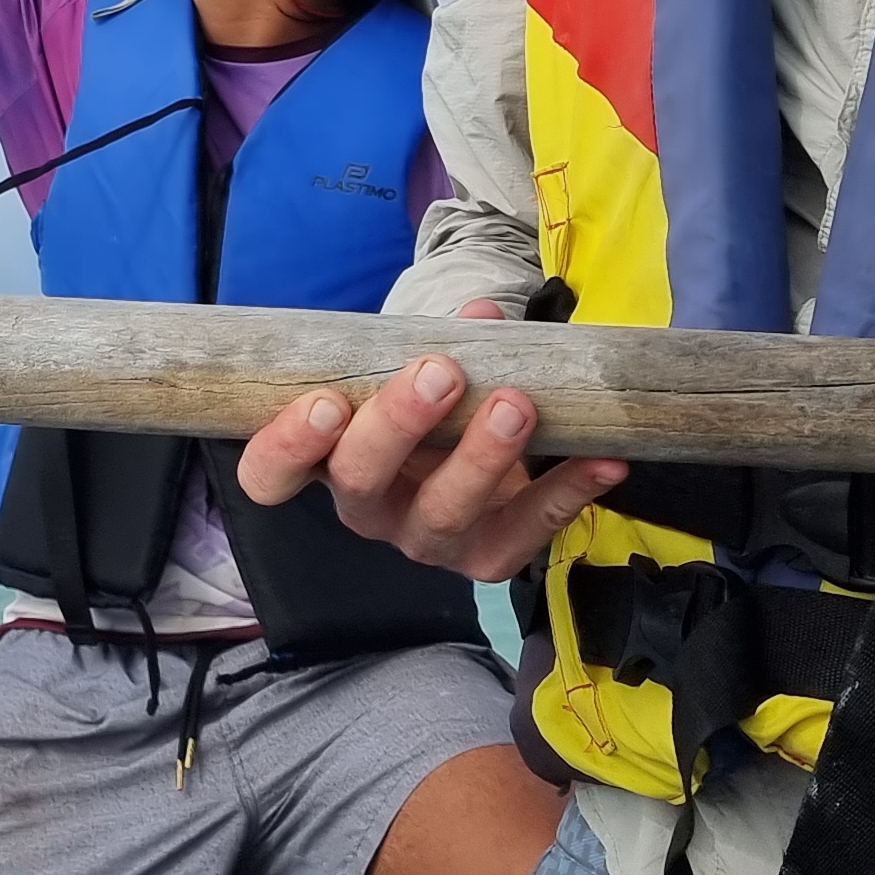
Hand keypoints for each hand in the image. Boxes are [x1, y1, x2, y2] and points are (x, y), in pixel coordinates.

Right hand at [235, 301, 628, 583]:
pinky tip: (603, 458)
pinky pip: (526, 534)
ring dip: (482, 457)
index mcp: (325, 459)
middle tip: (439, 373)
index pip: (272, 474)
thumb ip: (433, 337)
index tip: (326, 401)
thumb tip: (481, 314)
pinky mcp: (487, 560)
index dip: (289, 445)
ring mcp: (426, 541)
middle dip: (399, 425)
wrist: (476, 455)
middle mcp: (368, 508)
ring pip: (443, 514)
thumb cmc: (424, 405)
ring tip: (516, 405)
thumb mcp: (411, 362)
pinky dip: (568, 492)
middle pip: (362, 482)